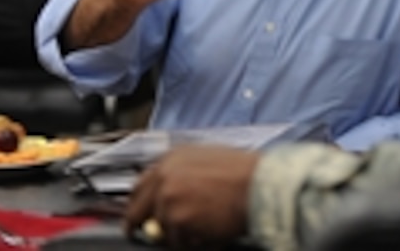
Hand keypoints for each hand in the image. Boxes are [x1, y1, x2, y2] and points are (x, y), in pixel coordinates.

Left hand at [124, 145, 258, 248]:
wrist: (263, 185)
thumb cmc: (249, 174)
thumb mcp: (211, 163)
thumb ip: (184, 177)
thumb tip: (171, 198)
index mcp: (173, 157)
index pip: (141, 185)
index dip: (140, 205)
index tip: (140, 217)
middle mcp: (165, 173)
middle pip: (137, 210)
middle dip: (142, 226)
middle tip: (153, 236)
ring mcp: (168, 196)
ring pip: (161, 229)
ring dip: (178, 235)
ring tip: (205, 227)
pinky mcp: (175, 218)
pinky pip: (176, 242)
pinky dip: (191, 243)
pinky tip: (210, 232)